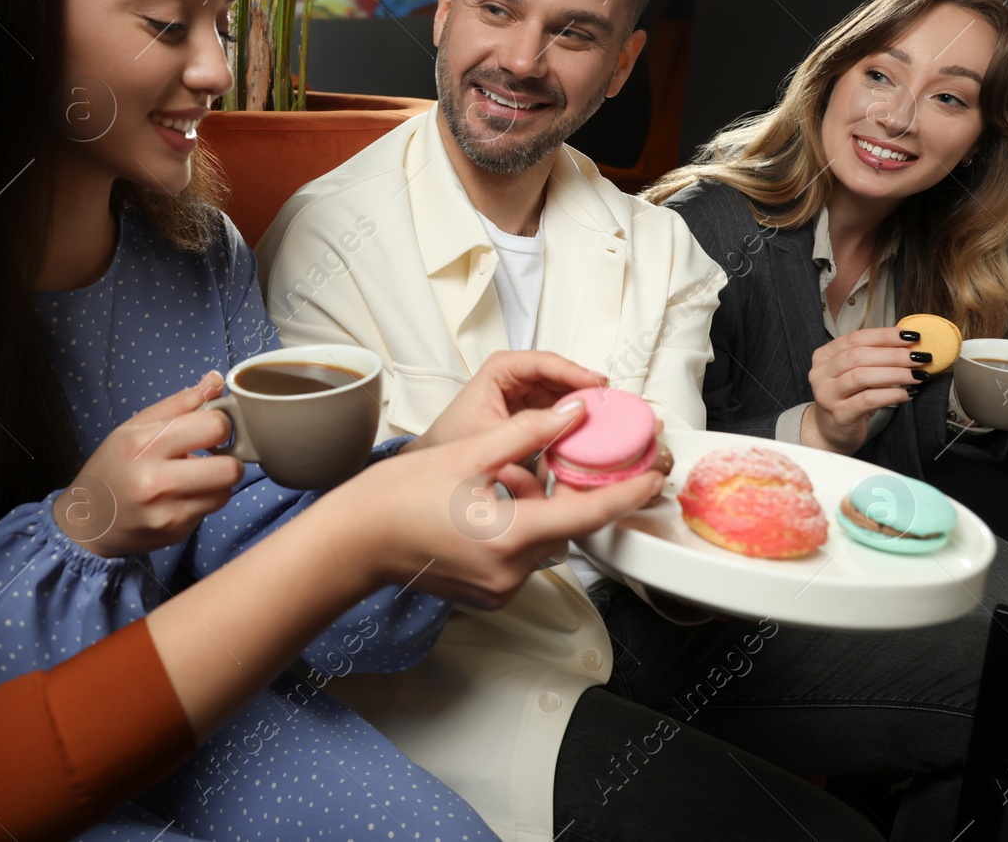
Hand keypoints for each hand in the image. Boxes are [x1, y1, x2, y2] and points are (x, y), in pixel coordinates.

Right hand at [54, 371, 244, 556]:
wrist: (87, 522)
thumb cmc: (112, 467)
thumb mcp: (133, 428)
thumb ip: (179, 403)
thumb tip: (216, 380)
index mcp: (143, 445)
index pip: (213, 427)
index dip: (220, 423)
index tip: (209, 427)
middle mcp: (155, 482)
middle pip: (230, 468)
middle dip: (229, 458)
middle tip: (214, 455)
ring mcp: (167, 513)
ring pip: (226, 492)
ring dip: (219, 482)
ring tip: (196, 476)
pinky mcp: (176, 534)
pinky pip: (211, 511)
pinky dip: (204, 500)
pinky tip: (183, 495)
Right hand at [319, 400, 664, 610]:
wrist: (354, 542)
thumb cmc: (394, 500)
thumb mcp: (467, 453)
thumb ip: (527, 433)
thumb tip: (572, 414)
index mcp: (510, 537)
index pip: (588, 514)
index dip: (627, 493)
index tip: (653, 476)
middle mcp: (510, 573)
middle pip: (566, 527)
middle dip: (568, 494)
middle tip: (564, 462)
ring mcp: (499, 588)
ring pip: (544, 541)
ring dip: (538, 510)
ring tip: (499, 483)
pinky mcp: (488, 593)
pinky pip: (522, 556)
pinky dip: (519, 529)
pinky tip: (489, 508)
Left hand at [415, 350, 605, 451]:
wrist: (442, 460)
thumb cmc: (453, 439)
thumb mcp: (491, 435)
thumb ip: (530, 427)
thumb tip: (570, 416)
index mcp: (501, 369)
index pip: (543, 362)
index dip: (573, 372)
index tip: (595, 385)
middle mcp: (516, 375)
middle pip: (560, 373)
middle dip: (585, 387)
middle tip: (610, 402)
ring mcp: (527, 391)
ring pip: (565, 390)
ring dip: (584, 402)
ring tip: (606, 414)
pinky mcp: (534, 409)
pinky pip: (561, 407)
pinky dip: (576, 416)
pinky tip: (590, 426)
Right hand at [804, 326, 925, 452]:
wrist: (831, 430)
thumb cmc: (848, 397)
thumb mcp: (854, 372)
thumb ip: (872, 357)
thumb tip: (908, 345)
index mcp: (824, 356)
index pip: (854, 338)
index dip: (884, 335)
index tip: (910, 336)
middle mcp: (820, 373)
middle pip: (858, 356)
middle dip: (893, 355)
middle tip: (919, 357)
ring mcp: (827, 394)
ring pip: (862, 377)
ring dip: (896, 374)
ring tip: (918, 375)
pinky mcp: (840, 414)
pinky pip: (869, 400)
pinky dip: (892, 394)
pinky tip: (909, 393)